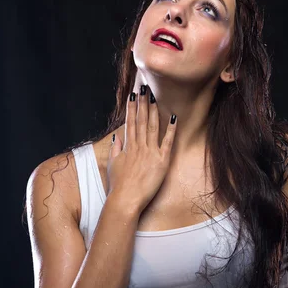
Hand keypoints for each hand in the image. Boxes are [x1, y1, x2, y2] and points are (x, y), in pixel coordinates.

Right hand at [106, 85, 176, 212]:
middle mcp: (139, 146)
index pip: (130, 122)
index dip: (132, 106)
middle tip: (145, 88)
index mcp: (128, 147)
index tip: (133, 94)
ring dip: (154, 110)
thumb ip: (115, 149)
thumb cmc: (118, 186)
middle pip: (141, 120)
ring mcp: (150, 153)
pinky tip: (174, 117)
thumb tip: (117, 136)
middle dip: (143, 102)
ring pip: (152, 127)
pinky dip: (171, 130)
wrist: (125, 200)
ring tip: (155, 97)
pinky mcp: (161, 161)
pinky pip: (167, 142)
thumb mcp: (113, 165)